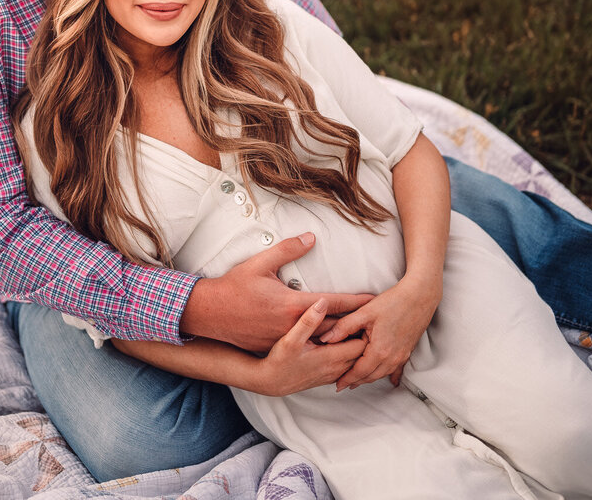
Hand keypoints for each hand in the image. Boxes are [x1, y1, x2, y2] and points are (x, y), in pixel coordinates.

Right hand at [181, 232, 374, 352]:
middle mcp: (292, 326)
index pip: (334, 303)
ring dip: (345, 343)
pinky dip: (325, 352)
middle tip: (381, 324)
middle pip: (334, 329)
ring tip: (366, 341)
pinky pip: (307, 354)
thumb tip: (311, 237)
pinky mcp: (277, 349)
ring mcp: (285, 341)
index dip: (358, 302)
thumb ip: (288, 249)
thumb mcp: (260, 263)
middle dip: (357, 326)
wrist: (210, 315)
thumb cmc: (234, 287)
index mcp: (292, 304)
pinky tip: (337, 353)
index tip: (376, 301)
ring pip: (323, 346)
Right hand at [252, 299, 367, 395]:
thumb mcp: (291, 338)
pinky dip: (351, 356)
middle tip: (360, 321)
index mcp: (331, 358)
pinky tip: (342, 343)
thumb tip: (323, 302)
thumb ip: (308, 321)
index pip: (362, 345)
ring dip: (358, 347)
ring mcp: (333, 375)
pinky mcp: (328, 377)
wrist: (270, 382)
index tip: (360, 317)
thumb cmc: (279, 360)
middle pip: (363, 354)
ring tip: (353, 330)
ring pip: (357, 361)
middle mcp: (336, 369)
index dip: (363, 330)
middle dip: (364, 337)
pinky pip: (348, 367)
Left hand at [319, 274, 439, 390]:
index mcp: (379, 351)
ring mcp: (402, 355)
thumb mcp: (364, 313)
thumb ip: (344, 327)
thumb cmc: (393, 302)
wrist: (420, 296)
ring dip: (370, 378)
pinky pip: (397, 369)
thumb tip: (325, 339)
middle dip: (357, 382)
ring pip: (382, 374)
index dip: (347, 379)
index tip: (337, 385)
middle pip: (371, 376)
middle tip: (344, 385)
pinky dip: (389, 375)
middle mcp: (392, 358)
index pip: (359, 372)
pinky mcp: (408, 351)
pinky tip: (391, 381)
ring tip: (358, 381)